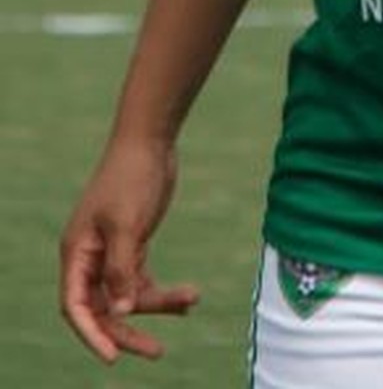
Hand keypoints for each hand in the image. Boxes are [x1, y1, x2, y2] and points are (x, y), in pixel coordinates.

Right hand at [60, 139, 198, 362]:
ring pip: (128, 295)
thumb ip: (122, 268)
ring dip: (157, 304)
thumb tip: (122, 312)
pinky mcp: (133, 244)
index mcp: (77, 252)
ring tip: (191, 300)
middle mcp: (90, 256)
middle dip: (128, 331)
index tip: (113, 357)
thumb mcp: (127, 224)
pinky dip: (163, 291)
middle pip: (104, 308)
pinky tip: (188, 299)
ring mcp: (112, 251)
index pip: (77, 306)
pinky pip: (142, 280)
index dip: (92, 334)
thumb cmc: (131, 177)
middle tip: (157, 351)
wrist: (150, 140)